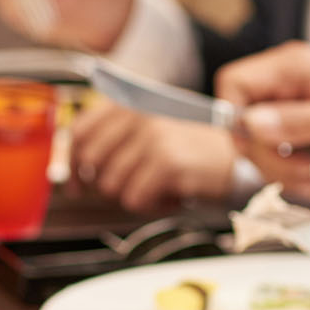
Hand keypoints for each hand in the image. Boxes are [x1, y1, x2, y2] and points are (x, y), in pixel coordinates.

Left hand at [72, 105, 234, 209]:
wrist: (237, 157)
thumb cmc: (194, 150)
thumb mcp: (152, 133)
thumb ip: (116, 142)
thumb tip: (76, 171)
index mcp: (132, 104)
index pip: (81, 132)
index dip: (72, 163)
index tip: (74, 183)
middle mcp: (139, 116)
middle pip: (91, 163)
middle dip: (103, 186)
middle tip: (128, 190)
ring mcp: (152, 137)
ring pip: (112, 186)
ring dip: (134, 196)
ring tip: (159, 188)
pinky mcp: (165, 162)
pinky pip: (134, 199)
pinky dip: (150, 205)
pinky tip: (169, 195)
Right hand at [214, 41, 309, 177]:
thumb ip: (297, 121)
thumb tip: (250, 123)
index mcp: (290, 66)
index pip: (233, 82)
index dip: (236, 117)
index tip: (261, 145)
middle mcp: (278, 84)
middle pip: (238, 122)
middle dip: (266, 155)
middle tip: (304, 169)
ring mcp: (279, 109)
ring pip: (249, 146)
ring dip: (277, 170)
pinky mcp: (282, 132)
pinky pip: (265, 158)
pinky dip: (284, 175)